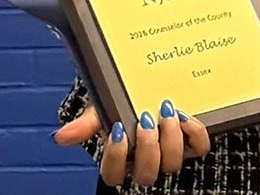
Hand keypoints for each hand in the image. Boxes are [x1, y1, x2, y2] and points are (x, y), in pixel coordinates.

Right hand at [54, 100, 210, 185]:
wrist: (151, 84)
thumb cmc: (123, 102)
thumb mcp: (104, 107)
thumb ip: (87, 122)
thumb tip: (60, 137)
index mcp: (121, 156)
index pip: (112, 175)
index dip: (115, 158)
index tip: (118, 130)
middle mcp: (145, 160)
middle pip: (145, 175)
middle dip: (147, 149)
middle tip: (146, 120)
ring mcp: (170, 152)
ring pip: (172, 165)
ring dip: (170, 140)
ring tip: (167, 113)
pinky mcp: (192, 141)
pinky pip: (199, 148)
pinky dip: (195, 133)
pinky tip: (187, 115)